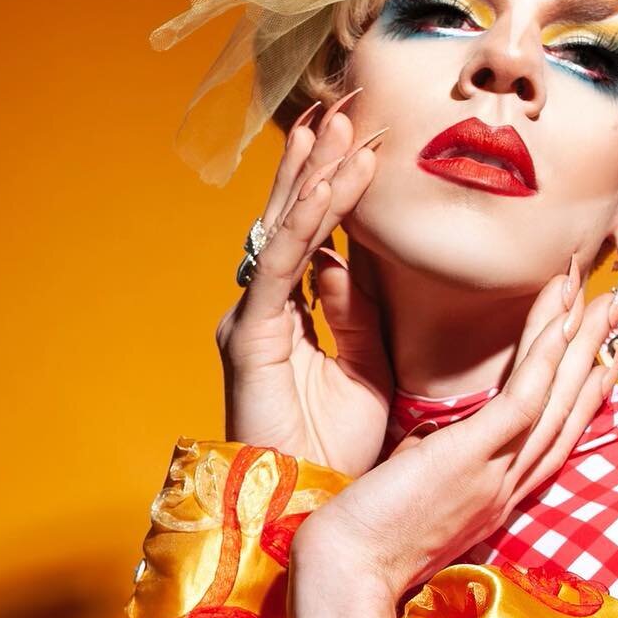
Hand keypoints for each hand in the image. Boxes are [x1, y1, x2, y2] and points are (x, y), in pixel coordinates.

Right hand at [215, 90, 392, 475]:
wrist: (313, 511)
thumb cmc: (341, 450)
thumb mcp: (366, 365)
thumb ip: (356, 308)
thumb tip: (349, 253)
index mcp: (290, 318)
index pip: (312, 237)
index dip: (335, 188)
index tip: (365, 141)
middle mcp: (264, 311)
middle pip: (292, 221)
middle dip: (319, 163)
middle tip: (347, 106)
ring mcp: (253, 320)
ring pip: (284, 230)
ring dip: (314, 173)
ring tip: (340, 122)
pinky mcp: (251, 336)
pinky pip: (284, 263)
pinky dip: (310, 218)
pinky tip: (333, 179)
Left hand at [288, 262, 617, 617]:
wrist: (347, 574)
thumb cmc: (366, 542)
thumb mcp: (414, 499)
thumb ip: (434, 469)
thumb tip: (429, 446)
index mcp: (495, 497)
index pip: (550, 440)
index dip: (580, 398)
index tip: (602, 360)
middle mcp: (507, 487)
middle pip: (565, 415)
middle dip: (593, 356)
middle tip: (616, 306)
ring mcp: (494, 474)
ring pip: (553, 401)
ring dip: (579, 343)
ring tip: (600, 296)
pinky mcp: (470, 459)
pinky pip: (522, 402)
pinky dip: (545, 359)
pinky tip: (560, 320)